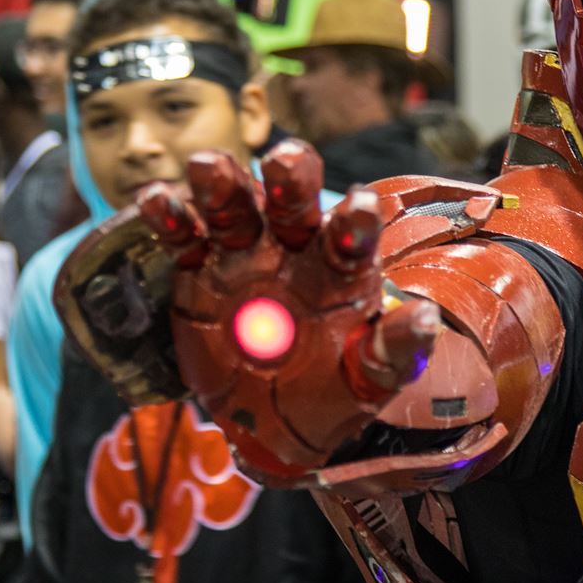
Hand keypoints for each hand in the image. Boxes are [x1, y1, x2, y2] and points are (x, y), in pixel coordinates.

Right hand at [129, 142, 441, 481]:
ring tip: (208, 164)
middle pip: (291, 205)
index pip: (351, 237)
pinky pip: (183, 239)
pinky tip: (154, 199)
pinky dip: (170, 218)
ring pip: (233, 210)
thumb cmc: (332, 392)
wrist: (273, 422)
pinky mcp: (198, 271)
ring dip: (222, 185)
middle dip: (290, 180)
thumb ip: (391, 350)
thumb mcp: (366, 379)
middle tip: (286, 160)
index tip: (362, 205)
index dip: (355, 221)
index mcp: (341, 268)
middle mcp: (292, 249)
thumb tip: (428, 321)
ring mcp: (243, 255)